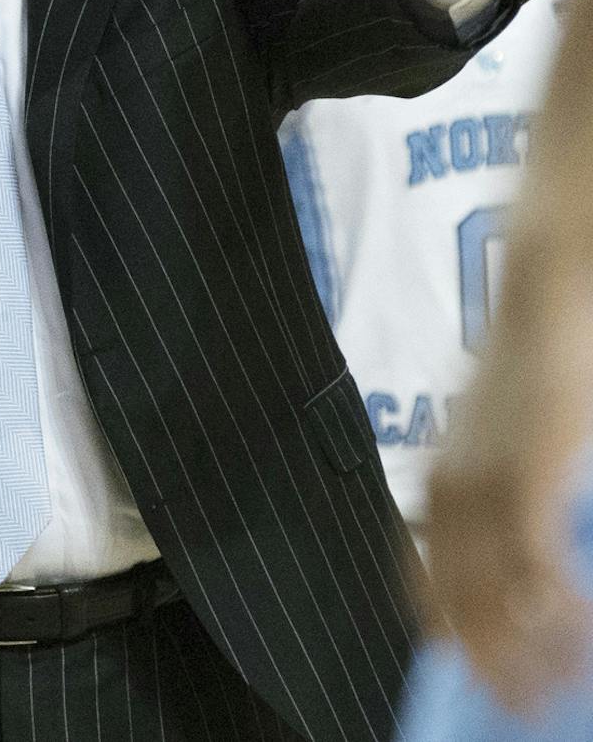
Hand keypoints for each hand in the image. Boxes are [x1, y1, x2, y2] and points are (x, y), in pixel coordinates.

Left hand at [424, 279, 592, 712]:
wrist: (546, 304)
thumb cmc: (536, 375)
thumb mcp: (506, 444)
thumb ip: (507, 497)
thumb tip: (526, 561)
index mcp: (437, 490)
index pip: (429, 590)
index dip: (456, 643)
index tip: (485, 683)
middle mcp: (448, 494)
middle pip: (460, 608)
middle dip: (495, 667)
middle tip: (528, 709)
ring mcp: (483, 488)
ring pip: (498, 599)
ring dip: (532, 650)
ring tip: (560, 685)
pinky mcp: (526, 479)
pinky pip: (534, 566)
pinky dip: (554, 608)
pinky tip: (574, 628)